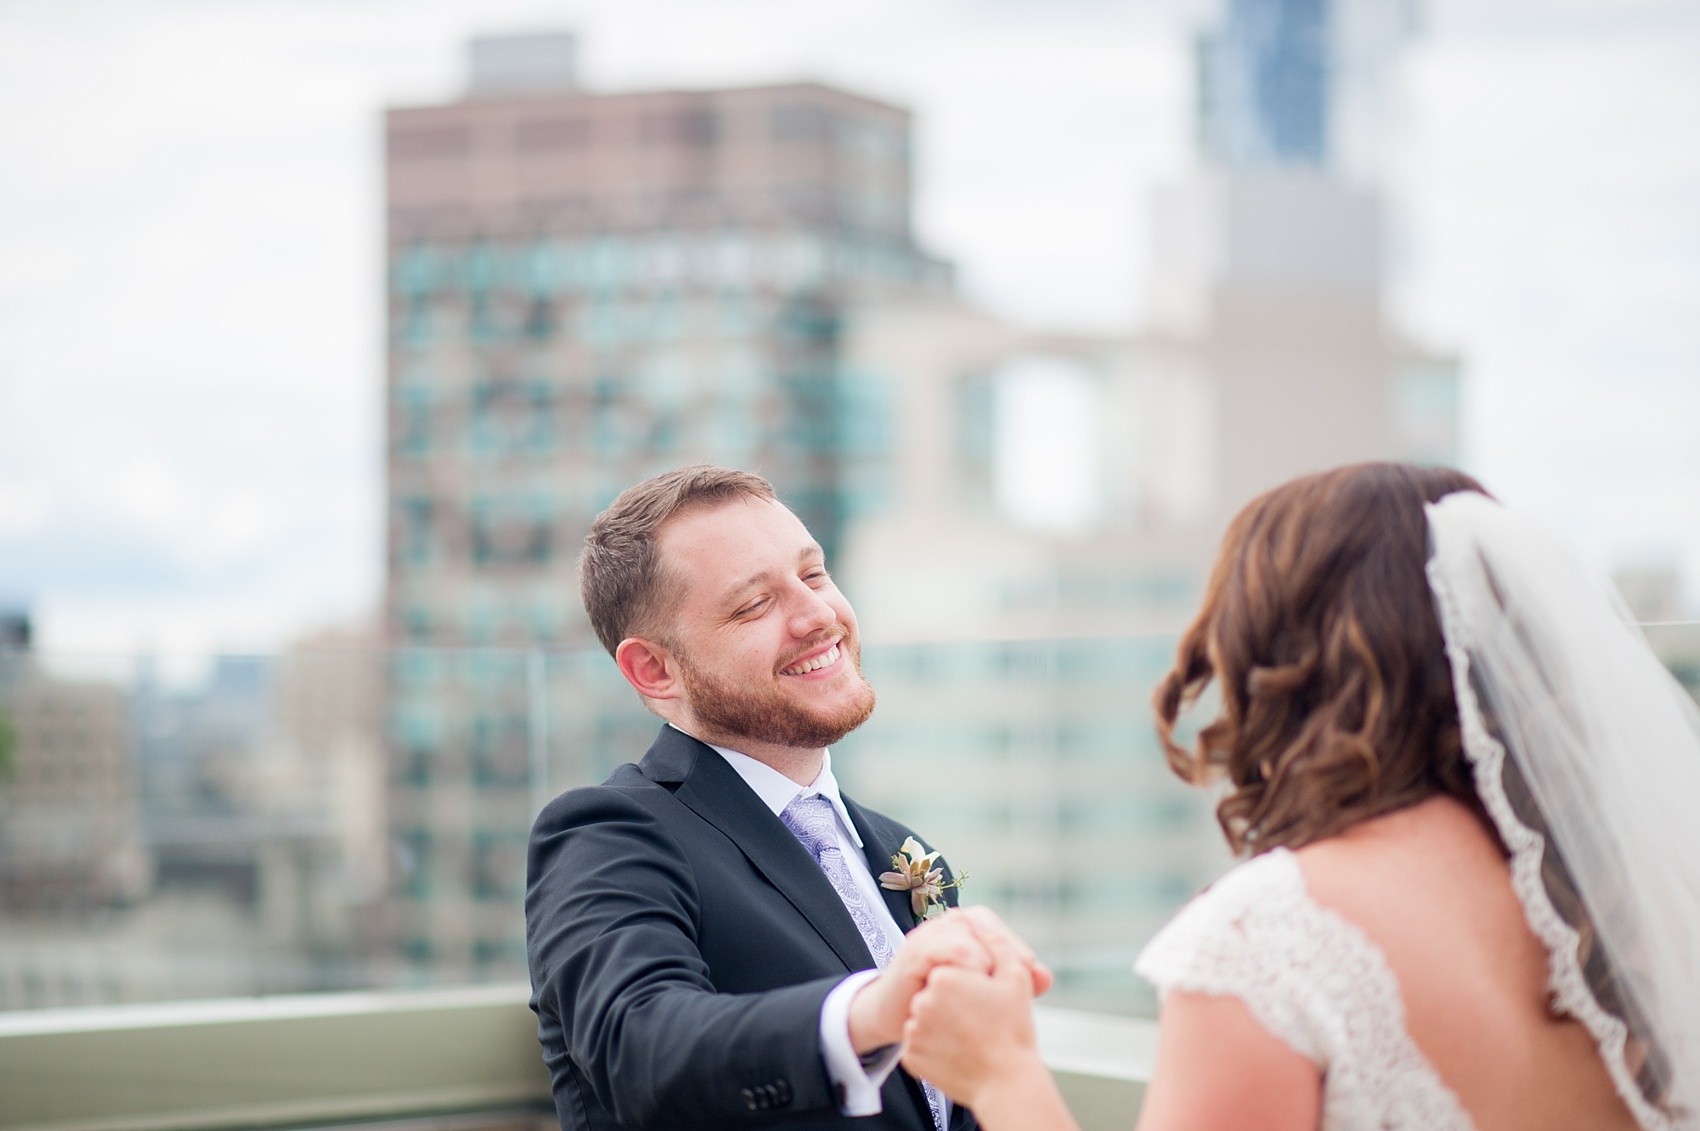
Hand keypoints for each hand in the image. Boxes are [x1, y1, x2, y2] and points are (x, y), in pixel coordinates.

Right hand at [847, 908, 1051, 1052]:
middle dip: (1005, 957)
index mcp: (965, 928)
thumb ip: (1014, 983)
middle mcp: (947, 924)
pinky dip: (964, 966)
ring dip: (985, 963)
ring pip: (969, 937)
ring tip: (992, 989)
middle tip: (1019, 986)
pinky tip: (970, 989)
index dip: (1017, 954)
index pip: (999, 930)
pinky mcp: (914, 952)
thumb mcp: (982, 993)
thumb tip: (1045, 977)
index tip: (1031, 983)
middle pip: (987, 928)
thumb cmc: (942, 1002)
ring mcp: (929, 934)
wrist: (898, 1018)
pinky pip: (946, 950)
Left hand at [899, 910, 1051, 1111]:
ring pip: (928, 1019)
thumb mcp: (1015, 977)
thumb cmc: (1013, 1029)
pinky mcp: (911, 1058)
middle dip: (956, 1004)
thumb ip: (996, 942)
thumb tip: (978, 918)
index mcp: (943, 977)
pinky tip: (958, 1054)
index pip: (951, 971)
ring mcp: (914, 1032)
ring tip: (971, 1040)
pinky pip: (922, 1045)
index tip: (986, 1003)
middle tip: (981, 1023)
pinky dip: (936, 1048)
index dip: (971, 986)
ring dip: (944, 1025)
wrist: (1006, 1084)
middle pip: (938, 994)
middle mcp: (921, 1002)